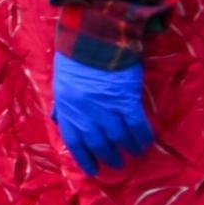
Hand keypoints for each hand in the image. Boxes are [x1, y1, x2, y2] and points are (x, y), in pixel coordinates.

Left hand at [52, 52, 153, 175]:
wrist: (94, 34)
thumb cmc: (75, 56)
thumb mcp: (61, 80)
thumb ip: (62, 103)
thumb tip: (58, 120)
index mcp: (66, 105)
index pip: (73, 140)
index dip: (83, 158)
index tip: (93, 170)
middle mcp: (84, 110)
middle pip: (97, 142)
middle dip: (108, 156)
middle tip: (117, 164)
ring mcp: (105, 106)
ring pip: (118, 137)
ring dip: (127, 148)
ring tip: (133, 154)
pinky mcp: (126, 99)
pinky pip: (136, 125)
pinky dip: (142, 136)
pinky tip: (145, 142)